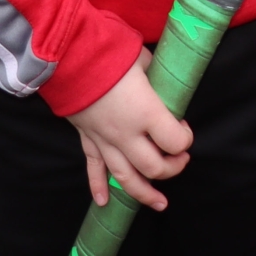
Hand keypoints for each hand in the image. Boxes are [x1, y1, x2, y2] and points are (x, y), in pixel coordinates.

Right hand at [66, 49, 192, 209]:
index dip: (185, 138)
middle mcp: (126, 133)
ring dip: (144, 192)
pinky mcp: (87, 139)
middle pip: (153, 167)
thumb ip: (156, 78)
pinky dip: (98, 186)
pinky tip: (104, 201)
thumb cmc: (111, 53)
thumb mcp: (144, 60)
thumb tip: (163, 82)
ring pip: (125, 177)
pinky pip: (93, 168)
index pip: (174, 140)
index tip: (185, 127)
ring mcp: (105, 140)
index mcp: (146, 112)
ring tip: (160, 203)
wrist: (70, 57)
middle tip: (181, 159)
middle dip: (172, 167)